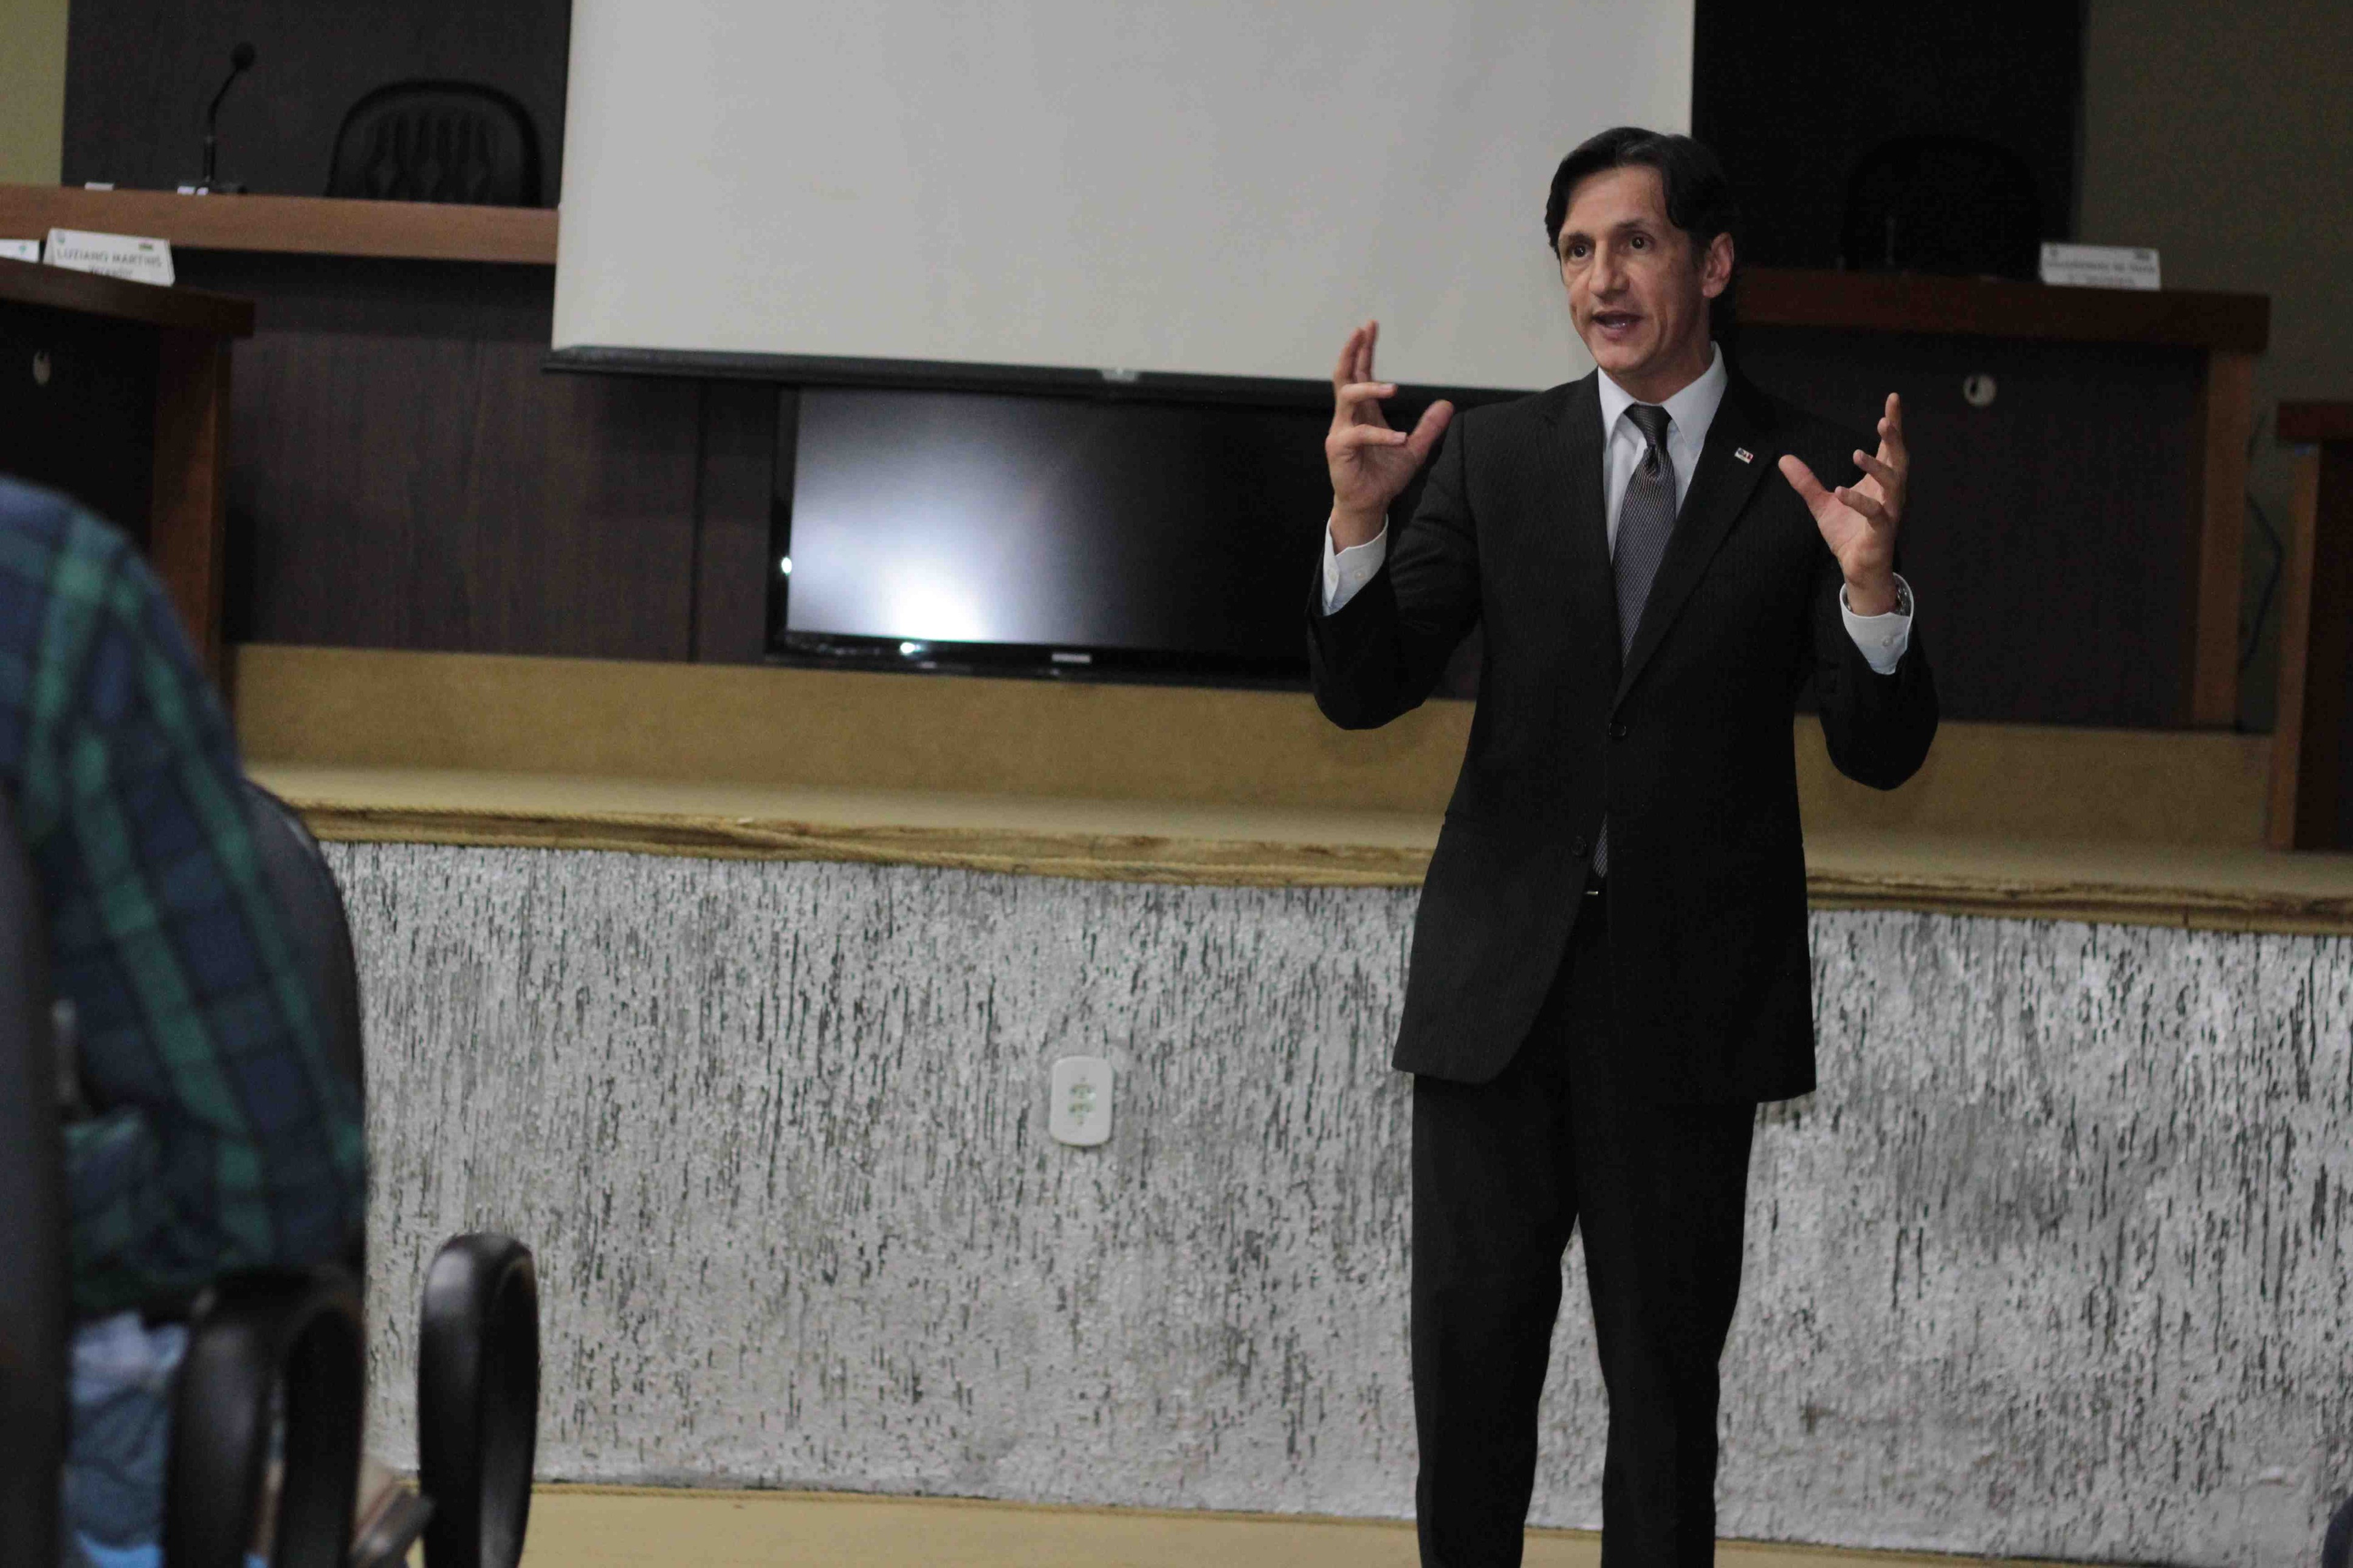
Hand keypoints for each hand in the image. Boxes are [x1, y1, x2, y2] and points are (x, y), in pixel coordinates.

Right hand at [1325, 320, 1451, 548]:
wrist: (1369, 504)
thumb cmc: (1384, 477)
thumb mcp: (1414, 449)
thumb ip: (1428, 428)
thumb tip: (1447, 405)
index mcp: (1364, 412)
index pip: (1361, 373)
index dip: (1364, 350)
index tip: (1370, 327)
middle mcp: (1349, 417)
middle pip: (1345, 375)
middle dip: (1353, 351)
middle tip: (1363, 331)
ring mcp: (1342, 431)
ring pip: (1347, 397)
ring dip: (1369, 388)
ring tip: (1394, 388)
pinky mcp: (1339, 449)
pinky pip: (1359, 434)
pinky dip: (1380, 434)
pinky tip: (1399, 437)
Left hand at [1778, 392, 1905, 613]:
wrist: (1856, 568)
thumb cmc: (1848, 533)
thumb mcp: (1821, 503)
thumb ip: (1806, 481)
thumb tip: (1784, 458)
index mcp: (1879, 481)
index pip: (1889, 447)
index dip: (1893, 423)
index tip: (1893, 398)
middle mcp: (1889, 492)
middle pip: (1899, 459)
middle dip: (1894, 439)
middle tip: (1885, 420)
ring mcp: (1889, 511)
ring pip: (1893, 484)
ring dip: (1878, 466)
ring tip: (1857, 452)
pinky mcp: (1881, 531)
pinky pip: (1875, 514)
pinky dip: (1859, 502)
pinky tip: (1842, 491)